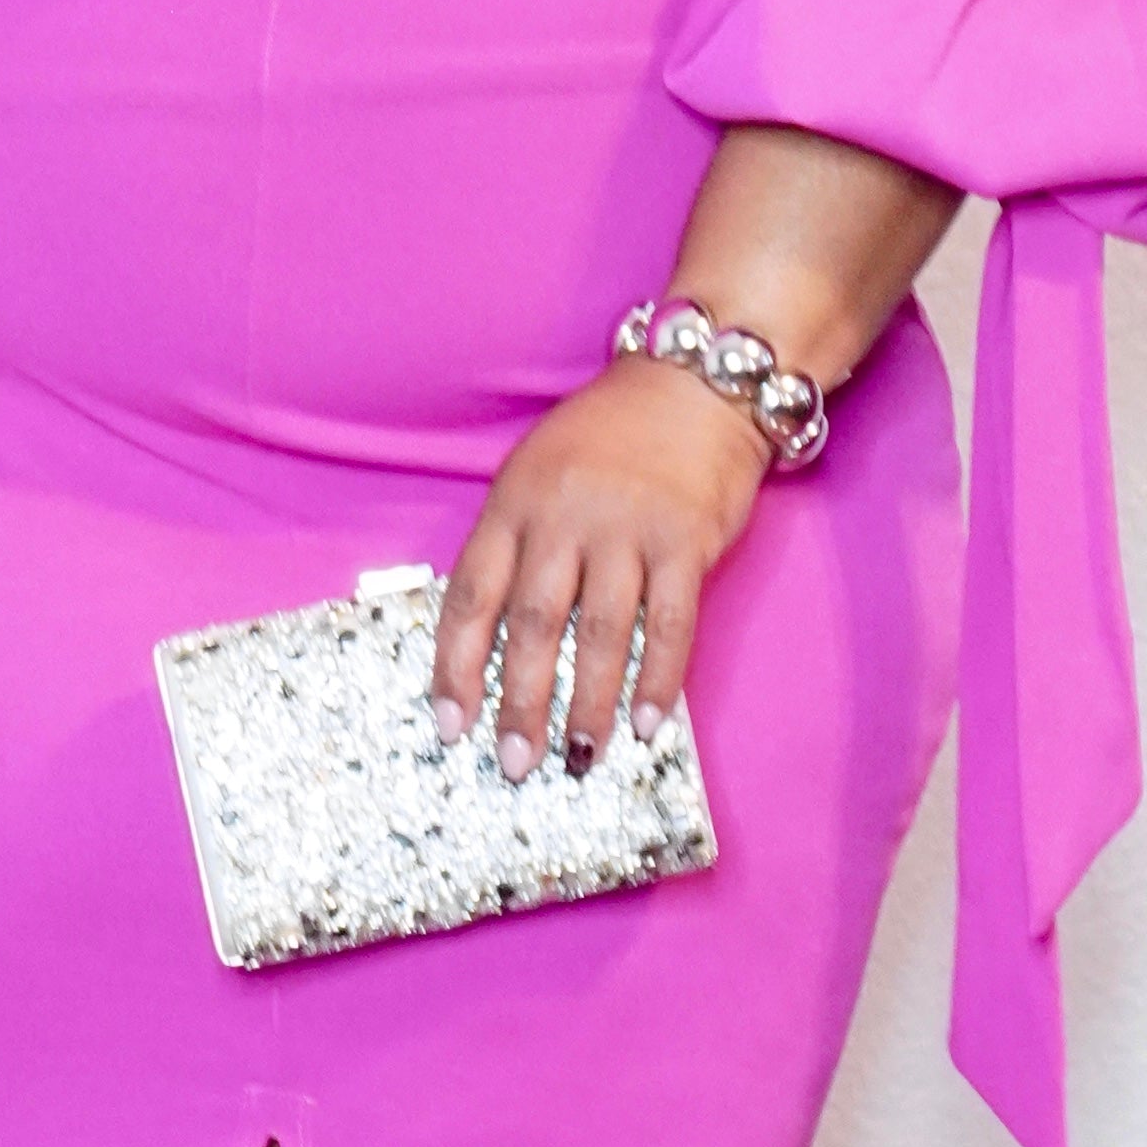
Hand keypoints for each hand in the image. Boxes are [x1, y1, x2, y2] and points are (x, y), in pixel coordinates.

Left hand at [432, 354, 766, 782]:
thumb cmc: (608, 437)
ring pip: (600, 633)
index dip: (455, 666)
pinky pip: (671, 624)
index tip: (450, 724)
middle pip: (532, 624)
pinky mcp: (686, 540)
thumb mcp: (536, 473)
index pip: (471, 595)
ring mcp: (627, 528)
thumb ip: (515, 545)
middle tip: (515, 762)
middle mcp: (564, 516)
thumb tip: (493, 643)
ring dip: (588, 704)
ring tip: (580, 756)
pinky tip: (649, 722)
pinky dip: (659, 680)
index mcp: (513, 502)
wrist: (696, 384)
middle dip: (520, 703)